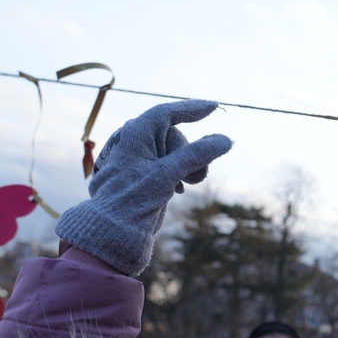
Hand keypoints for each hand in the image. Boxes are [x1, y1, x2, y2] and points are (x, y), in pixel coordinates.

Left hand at [54, 99, 231, 275]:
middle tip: (197, 177)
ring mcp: (140, 159)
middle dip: (191, 152)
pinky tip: (179, 189)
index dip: (192, 108)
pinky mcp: (144, 175)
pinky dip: (179, 173)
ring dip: (188, 165)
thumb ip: (197, 154)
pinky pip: (170, 164)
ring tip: (189, 184)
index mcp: (134, 134)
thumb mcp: (167, 174)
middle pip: (175, 135)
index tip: (214, 106)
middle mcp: (136, 142)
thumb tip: (225, 140)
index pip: (167, 112)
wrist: (112, 231)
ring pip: (175, 151)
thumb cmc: (132, 199)